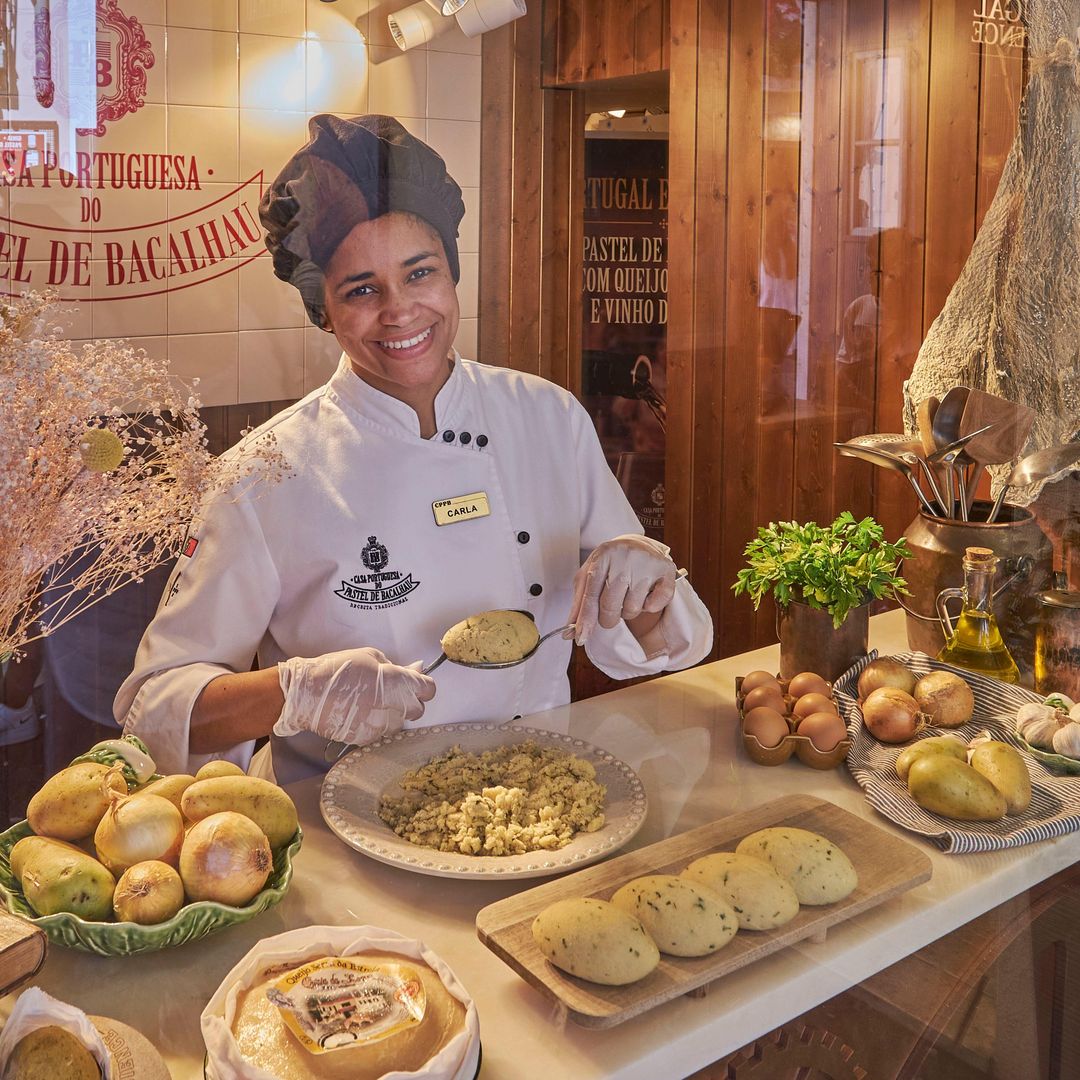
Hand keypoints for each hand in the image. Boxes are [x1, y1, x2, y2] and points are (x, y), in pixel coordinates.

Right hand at [274, 647, 435, 746]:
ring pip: (399, 722)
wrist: (305, 694)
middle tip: (390, 691)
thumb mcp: (369, 656)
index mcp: (395, 683)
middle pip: (417, 710)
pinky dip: (375, 722)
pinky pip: (381, 731)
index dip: (423, 686)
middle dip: (409, 700)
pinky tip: (360, 711)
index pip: (428, 690)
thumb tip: (416, 670)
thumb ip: (397, 666)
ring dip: (391, 713)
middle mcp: (391, 707)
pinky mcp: (365, 739)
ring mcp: (378, 726)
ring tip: (370, 701)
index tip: (414, 683)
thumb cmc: (336, 669)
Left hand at [568, 535, 677, 645]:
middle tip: (610, 613)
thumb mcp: (590, 576)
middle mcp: (625, 557)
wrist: (638, 544)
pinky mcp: (666, 571)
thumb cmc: (610, 565)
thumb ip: (579, 604)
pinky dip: (650, 607)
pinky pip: (655, 606)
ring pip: (632, 609)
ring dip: (628, 611)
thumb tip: (569, 633)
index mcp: (602, 556)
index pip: (590, 595)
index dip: (585, 620)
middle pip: (610, 606)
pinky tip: (646, 593)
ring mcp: (647, 563)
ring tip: (628, 596)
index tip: (581, 638)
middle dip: (608, 618)